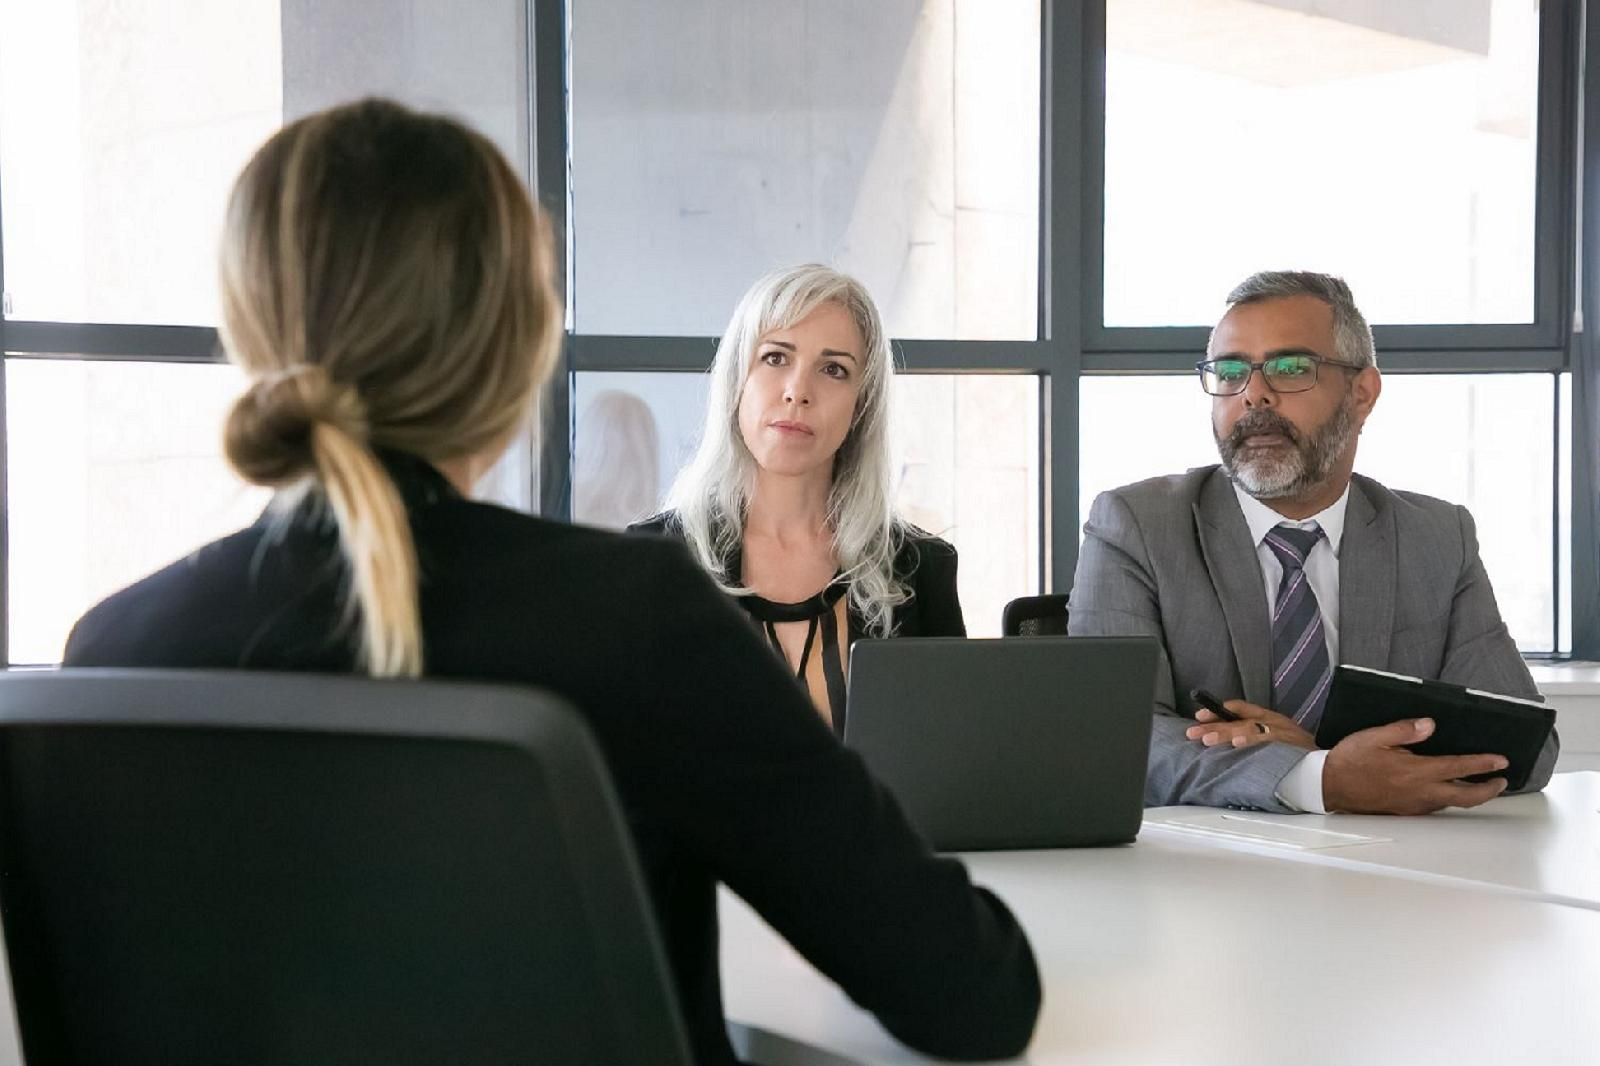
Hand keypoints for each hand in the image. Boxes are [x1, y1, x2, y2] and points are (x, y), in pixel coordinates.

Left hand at [1185, 699, 1315, 750]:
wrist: (1328, 764)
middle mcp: (1273, 722)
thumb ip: (1255, 736)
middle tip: (1193, 733)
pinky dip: (1251, 741)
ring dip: (1225, 734)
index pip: (1240, 708)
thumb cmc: (1301, 754)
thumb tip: (1227, 741)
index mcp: (1269, 718)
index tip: (1200, 716)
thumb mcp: (1277, 738)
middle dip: (1214, 726)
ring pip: (1247, 728)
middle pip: (1238, 720)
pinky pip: (1266, 741)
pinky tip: (1237, 744)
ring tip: (1208, 739)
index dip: (1218, 710)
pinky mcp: (1287, 745)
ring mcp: (1280, 733)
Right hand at [1322, 717, 1508, 814]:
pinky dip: (1450, 797)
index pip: (1459, 767)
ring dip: (1471, 793)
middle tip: (1502, 781)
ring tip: (1480, 784)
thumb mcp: (1374, 737)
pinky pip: (1436, 805)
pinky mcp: (1407, 810)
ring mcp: (1414, 804)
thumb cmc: (1350, 761)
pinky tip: (1448, 789)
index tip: (1501, 761)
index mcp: (1415, 771)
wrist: (1329, 786)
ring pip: (1452, 802)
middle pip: (1466, 796)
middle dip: (1489, 789)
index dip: (1483, 764)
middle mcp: (1420, 791)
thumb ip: (1404, 730)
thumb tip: (1430, 725)